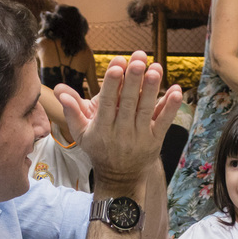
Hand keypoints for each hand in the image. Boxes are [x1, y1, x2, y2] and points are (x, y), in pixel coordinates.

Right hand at [58, 51, 183, 190]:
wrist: (120, 178)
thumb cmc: (99, 150)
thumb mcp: (81, 134)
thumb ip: (72, 111)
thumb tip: (60, 90)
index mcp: (102, 128)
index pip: (107, 102)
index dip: (112, 84)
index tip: (117, 65)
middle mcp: (121, 132)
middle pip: (128, 103)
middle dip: (133, 80)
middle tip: (138, 60)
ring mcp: (140, 136)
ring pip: (146, 110)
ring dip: (152, 89)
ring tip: (155, 69)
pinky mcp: (155, 140)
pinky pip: (164, 122)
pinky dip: (170, 107)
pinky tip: (176, 91)